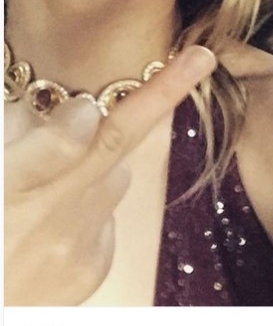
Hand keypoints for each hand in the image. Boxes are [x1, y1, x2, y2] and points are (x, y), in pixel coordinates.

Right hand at [4, 46, 215, 305]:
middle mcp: (49, 219)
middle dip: (160, 96)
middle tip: (201, 58)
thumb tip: (78, 112)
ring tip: (50, 189)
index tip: (87, 108)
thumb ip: (20, 143)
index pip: (53, 150)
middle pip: (113, 146)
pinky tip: (54, 227)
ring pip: (113, 175)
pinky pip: (107, 214)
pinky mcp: (92, 267)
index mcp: (9, 189)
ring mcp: (76, 246)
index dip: (73, 127)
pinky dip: (91, 208)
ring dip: (97, 165)